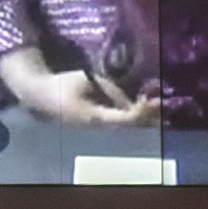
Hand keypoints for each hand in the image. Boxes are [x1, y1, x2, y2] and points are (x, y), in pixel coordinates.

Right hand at [0, 49, 157, 127]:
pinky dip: (136, 113)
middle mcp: (100, 128)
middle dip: (150, 116)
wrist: (43, 98)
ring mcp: (100, 128)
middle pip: (132, 126)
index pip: (125, 120)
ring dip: (146, 116)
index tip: (153, 100)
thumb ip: (111, 90)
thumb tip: (131, 101)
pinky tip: (148, 105)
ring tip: (161, 104)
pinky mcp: (101, 123)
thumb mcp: (87, 80)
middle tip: (165, 104)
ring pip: (129, 125)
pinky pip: (123, 121)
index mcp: (94, 118)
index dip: (142, 112)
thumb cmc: (63, 86)